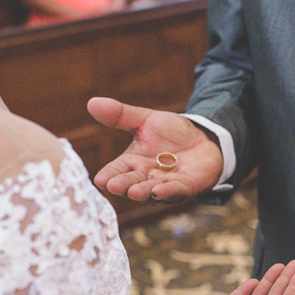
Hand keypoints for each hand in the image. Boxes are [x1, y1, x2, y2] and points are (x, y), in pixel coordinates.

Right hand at [89, 97, 224, 201]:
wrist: (203, 138)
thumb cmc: (171, 133)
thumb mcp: (145, 120)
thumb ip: (120, 115)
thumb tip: (91, 102)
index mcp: (133, 162)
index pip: (117, 170)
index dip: (109, 175)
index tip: (99, 180)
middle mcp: (146, 177)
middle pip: (132, 183)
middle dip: (123, 185)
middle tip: (113, 186)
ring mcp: (165, 185)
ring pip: (152, 191)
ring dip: (143, 192)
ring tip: (134, 192)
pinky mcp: (185, 187)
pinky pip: (175, 191)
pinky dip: (167, 192)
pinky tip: (159, 191)